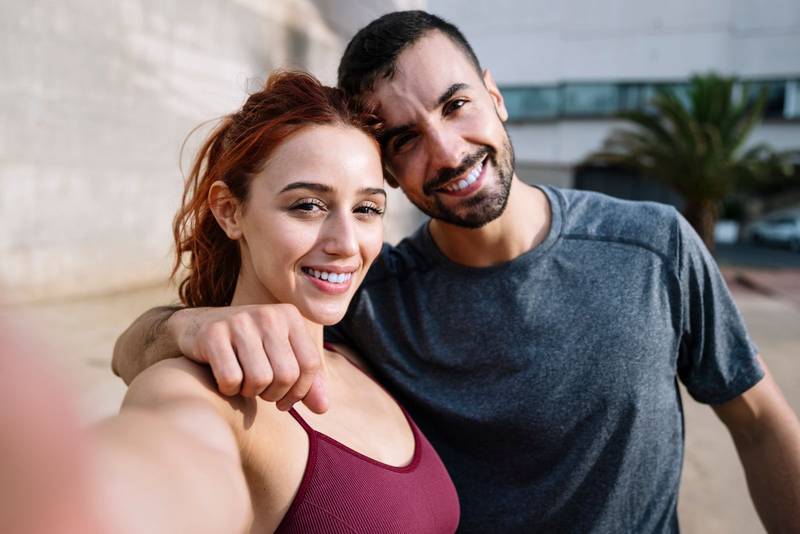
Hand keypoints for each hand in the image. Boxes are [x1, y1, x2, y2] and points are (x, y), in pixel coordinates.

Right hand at [167, 304, 327, 412]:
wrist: (196, 327)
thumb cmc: (247, 349)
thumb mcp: (280, 357)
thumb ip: (304, 382)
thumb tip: (323, 409)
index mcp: (290, 316)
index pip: (311, 364)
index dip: (301, 392)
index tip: (285, 401)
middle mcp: (268, 314)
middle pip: (287, 375)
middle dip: (274, 395)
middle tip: (262, 393)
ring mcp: (239, 322)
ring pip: (260, 379)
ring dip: (251, 393)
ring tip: (245, 385)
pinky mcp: (213, 334)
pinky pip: (231, 379)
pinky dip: (229, 390)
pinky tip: (225, 381)